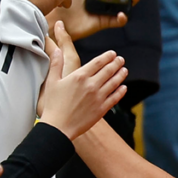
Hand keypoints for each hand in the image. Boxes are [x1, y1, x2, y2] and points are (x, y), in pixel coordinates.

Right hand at [38, 23, 127, 139]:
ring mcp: (98, 97)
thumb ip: (56, 64)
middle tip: (121, 60)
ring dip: (120, 75)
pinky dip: (121, 91)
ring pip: (114, 83)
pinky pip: (115, 98)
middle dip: (116, 63)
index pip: (98, 62)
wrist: (59, 127)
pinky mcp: (102, 109)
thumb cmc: (53, 105)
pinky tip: (124, 87)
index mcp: (79, 76)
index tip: (112, 54)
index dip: (107, 57)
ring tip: (124, 70)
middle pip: (108, 71)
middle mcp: (91, 85)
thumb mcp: (52, 82)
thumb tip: (56, 51)